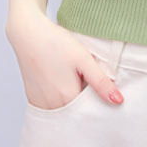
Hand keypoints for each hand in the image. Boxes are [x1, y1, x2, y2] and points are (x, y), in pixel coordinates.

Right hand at [5, 9, 123, 109]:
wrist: (28, 33)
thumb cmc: (56, 43)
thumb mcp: (83, 59)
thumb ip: (100, 82)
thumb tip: (118, 101)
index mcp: (68, 98)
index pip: (90, 110)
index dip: (99, 101)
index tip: (101, 89)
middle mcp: (53, 106)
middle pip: (76, 112)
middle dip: (85, 103)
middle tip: (86, 81)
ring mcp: (40, 103)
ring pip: (63, 110)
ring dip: (71, 101)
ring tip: (73, 79)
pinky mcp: (32, 98)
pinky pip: (51, 107)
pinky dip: (59, 100)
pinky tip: (61, 82)